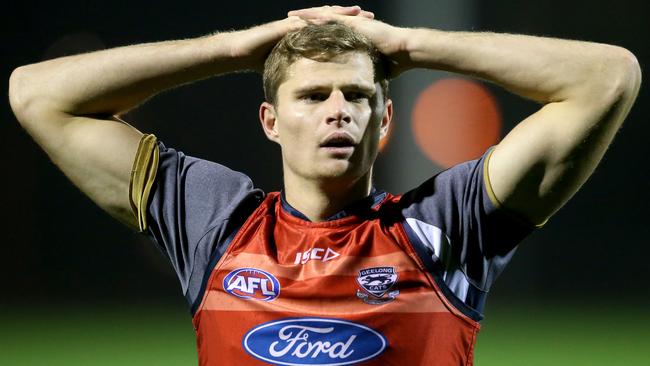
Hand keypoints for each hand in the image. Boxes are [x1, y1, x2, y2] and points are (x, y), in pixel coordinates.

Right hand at [230, 6, 373, 71]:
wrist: (242, 51)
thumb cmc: (261, 59)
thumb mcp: (289, 65)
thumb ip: (303, 68)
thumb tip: (315, 83)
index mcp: (306, 34)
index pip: (331, 28)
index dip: (349, 27)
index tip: (368, 29)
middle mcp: (302, 24)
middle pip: (330, 18)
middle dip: (350, 16)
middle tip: (369, 16)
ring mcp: (293, 23)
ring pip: (320, 16)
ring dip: (338, 14)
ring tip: (355, 13)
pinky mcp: (285, 25)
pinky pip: (305, 23)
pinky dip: (318, 22)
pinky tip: (331, 21)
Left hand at [287, 5, 410, 76]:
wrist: (404, 52)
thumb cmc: (392, 62)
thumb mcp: (370, 69)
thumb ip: (361, 74)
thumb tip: (356, 90)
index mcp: (352, 34)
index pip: (328, 31)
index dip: (313, 31)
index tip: (298, 34)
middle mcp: (350, 25)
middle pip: (323, 20)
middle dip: (305, 20)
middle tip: (287, 20)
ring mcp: (353, 22)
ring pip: (325, 16)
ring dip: (307, 16)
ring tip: (291, 17)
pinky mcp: (356, 23)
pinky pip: (333, 18)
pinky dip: (319, 18)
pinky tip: (306, 18)